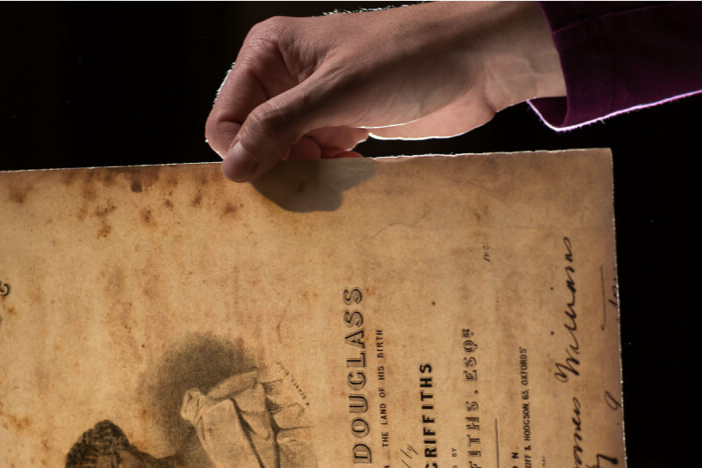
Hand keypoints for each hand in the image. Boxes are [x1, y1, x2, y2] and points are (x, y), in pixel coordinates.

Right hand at [205, 1, 564, 181]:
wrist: (475, 64)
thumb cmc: (409, 57)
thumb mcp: (336, 92)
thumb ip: (278, 127)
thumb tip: (232, 167)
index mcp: (270, 52)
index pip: (226, 118)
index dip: (243, 153)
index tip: (275, 174)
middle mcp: (287, 77)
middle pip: (252, 141)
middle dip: (273, 167)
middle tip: (307, 180)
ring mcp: (316, 104)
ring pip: (284, 156)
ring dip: (302, 175)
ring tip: (333, 175)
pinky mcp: (344, 125)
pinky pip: (317, 162)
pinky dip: (327, 174)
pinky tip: (351, 169)